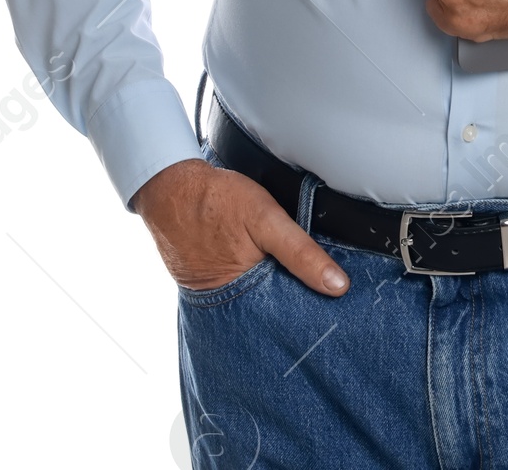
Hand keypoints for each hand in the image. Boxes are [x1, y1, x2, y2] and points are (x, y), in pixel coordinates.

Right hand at [133, 158, 348, 296]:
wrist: (170, 190)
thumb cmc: (217, 201)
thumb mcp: (267, 219)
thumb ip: (300, 252)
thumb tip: (337, 285)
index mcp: (247, 297)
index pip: (288, 318)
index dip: (311, 311)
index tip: (336, 308)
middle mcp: (230, 305)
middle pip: (272, 313)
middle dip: (293, 305)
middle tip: (321, 296)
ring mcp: (216, 296)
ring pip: (255, 302)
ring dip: (272, 293)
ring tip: (294, 280)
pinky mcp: (206, 283)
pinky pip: (237, 289)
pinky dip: (251, 281)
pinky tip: (261, 268)